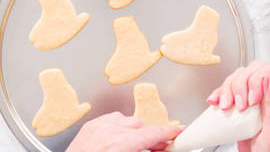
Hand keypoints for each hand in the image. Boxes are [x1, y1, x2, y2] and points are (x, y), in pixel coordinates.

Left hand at [66, 112, 182, 151]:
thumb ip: (147, 151)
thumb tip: (161, 148)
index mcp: (121, 145)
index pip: (153, 133)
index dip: (169, 132)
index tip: (179, 131)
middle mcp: (109, 131)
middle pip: (141, 126)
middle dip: (150, 137)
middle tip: (157, 148)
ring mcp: (98, 126)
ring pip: (127, 121)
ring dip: (133, 133)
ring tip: (133, 147)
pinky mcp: (90, 125)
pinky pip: (112, 120)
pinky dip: (119, 128)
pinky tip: (118, 141)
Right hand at [206, 60, 269, 151]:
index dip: (262, 78)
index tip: (254, 99)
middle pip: (256, 70)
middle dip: (243, 85)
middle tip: (242, 106)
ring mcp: (258, 98)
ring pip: (241, 76)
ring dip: (230, 89)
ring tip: (228, 107)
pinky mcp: (244, 103)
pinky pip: (230, 88)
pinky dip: (220, 93)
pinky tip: (217, 102)